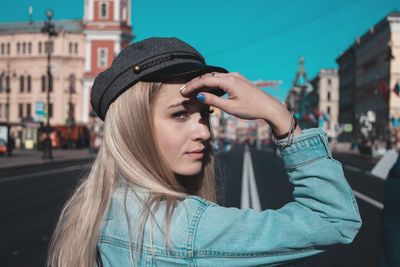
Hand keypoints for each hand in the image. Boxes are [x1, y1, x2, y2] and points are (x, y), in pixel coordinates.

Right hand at [180, 72, 301, 136]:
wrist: (269, 107)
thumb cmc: (251, 109)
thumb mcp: (230, 108)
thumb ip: (213, 101)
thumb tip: (199, 96)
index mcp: (229, 81)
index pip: (205, 80)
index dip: (192, 85)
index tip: (183, 92)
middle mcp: (232, 75)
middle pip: (208, 76)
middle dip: (195, 83)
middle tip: (183, 90)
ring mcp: (235, 76)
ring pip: (214, 76)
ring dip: (202, 82)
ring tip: (191, 90)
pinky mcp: (238, 79)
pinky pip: (220, 78)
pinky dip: (211, 82)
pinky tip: (205, 88)